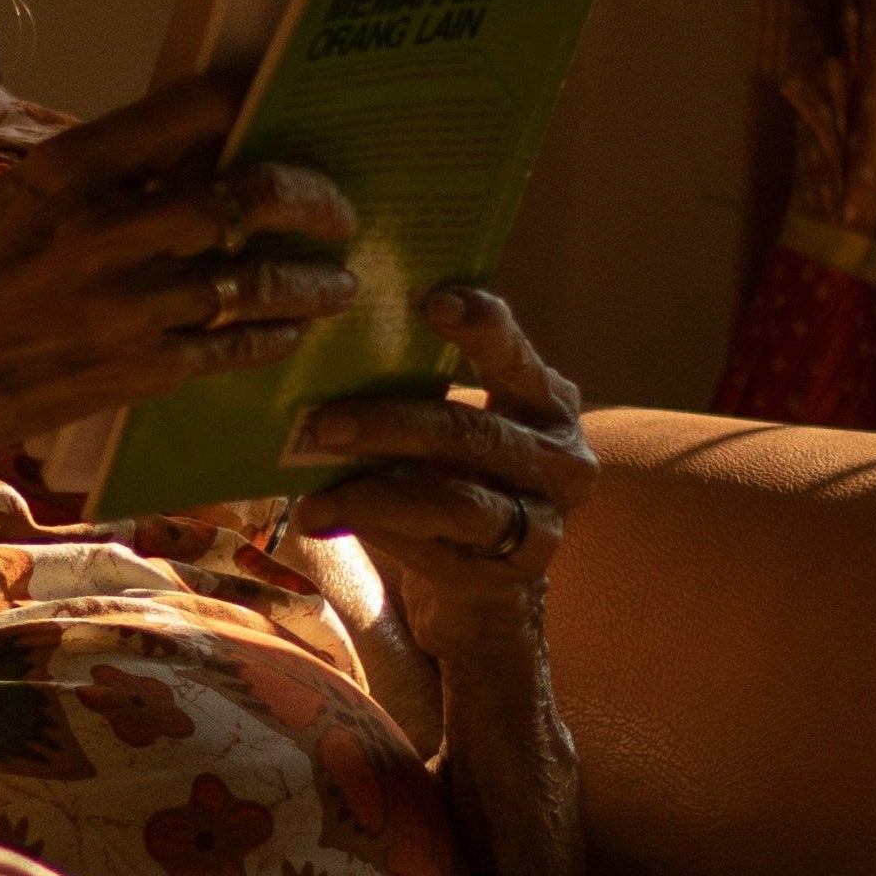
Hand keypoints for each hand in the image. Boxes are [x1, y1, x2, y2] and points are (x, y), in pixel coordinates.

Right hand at [0, 78, 358, 461]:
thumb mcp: (13, 195)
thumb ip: (98, 172)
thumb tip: (190, 149)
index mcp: (69, 170)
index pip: (195, 108)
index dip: (251, 99)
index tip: (278, 104)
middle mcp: (105, 232)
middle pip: (249, 194)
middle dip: (312, 198)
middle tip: (336, 208)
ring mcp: (127, 306)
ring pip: (259, 281)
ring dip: (312, 280)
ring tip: (337, 280)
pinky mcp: (137, 371)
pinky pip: (234, 347)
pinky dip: (274, 336)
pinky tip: (292, 331)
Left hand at [286, 287, 594, 667]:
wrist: (489, 573)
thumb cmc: (460, 474)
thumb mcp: (456, 423)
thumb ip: (426, 384)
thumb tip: (336, 342)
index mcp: (549, 401)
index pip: (514, 355)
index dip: (480, 326)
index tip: (431, 301)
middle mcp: (563, 459)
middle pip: (470, 433)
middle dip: (391, 425)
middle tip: (323, 422)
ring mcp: (544, 521)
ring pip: (454, 502)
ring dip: (373, 494)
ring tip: (312, 493)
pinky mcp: (512, 574)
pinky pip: (436, 550)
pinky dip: (378, 532)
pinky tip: (327, 519)